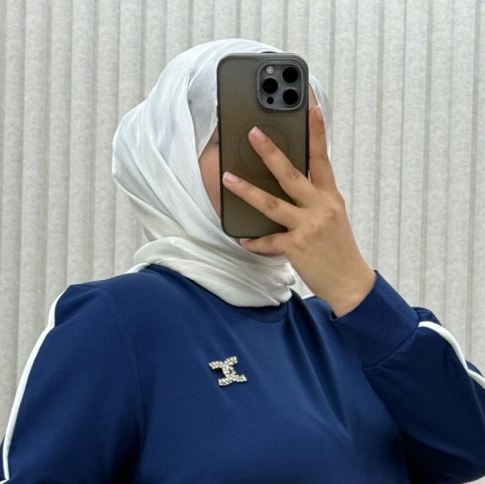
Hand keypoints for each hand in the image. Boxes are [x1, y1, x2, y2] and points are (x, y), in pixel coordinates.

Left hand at [221, 105, 375, 317]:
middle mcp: (320, 207)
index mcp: (330, 197)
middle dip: (270, 152)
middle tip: (253, 134)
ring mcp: (307, 226)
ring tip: (228, 178)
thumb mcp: (333, 217)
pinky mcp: (296, 247)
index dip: (316, 131)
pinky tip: (242, 239)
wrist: (350, 281)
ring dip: (247, 190)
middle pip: (291, 174)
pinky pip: (267, 241)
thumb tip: (292, 185)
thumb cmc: (338, 248)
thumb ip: (315, 199)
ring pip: (272, 203)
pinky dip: (254, 241)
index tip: (310, 107)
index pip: (322, 157)